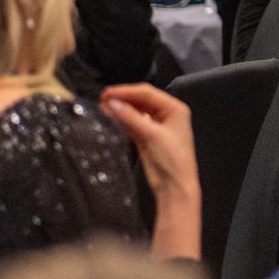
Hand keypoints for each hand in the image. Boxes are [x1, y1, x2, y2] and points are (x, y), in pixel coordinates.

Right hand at [100, 82, 201, 215]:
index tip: (109, 92)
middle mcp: (167, 115)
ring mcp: (156, 126)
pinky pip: (132, 123)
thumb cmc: (173, 161)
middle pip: (141, 100)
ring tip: (103, 106)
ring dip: (121, 109)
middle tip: (103, 98)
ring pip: (136, 112)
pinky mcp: (147, 137)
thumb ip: (132, 118)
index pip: (148, 93)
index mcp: (175, 109)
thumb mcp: (152, 135)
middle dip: (123, 98)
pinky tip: (111, 117)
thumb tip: (114, 103)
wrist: (174, 187)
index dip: (127, 91)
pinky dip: (122, 120)